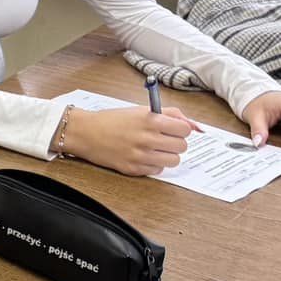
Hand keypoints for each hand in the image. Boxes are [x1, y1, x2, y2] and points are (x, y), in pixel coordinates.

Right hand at [60, 105, 197, 176]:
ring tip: (155, 149)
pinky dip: (154, 164)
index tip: (174, 129)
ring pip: (173, 161)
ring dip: (167, 155)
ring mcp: (140, 156)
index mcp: (151, 121)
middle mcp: (147, 138)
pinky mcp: (133, 169)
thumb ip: (170, 114)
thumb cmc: (112, 120)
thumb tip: (195, 125)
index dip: (181, 129)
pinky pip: (157, 170)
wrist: (85, 133)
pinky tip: (143, 156)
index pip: (185, 129)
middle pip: (182, 146)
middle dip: (175, 142)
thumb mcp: (141, 110)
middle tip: (163, 139)